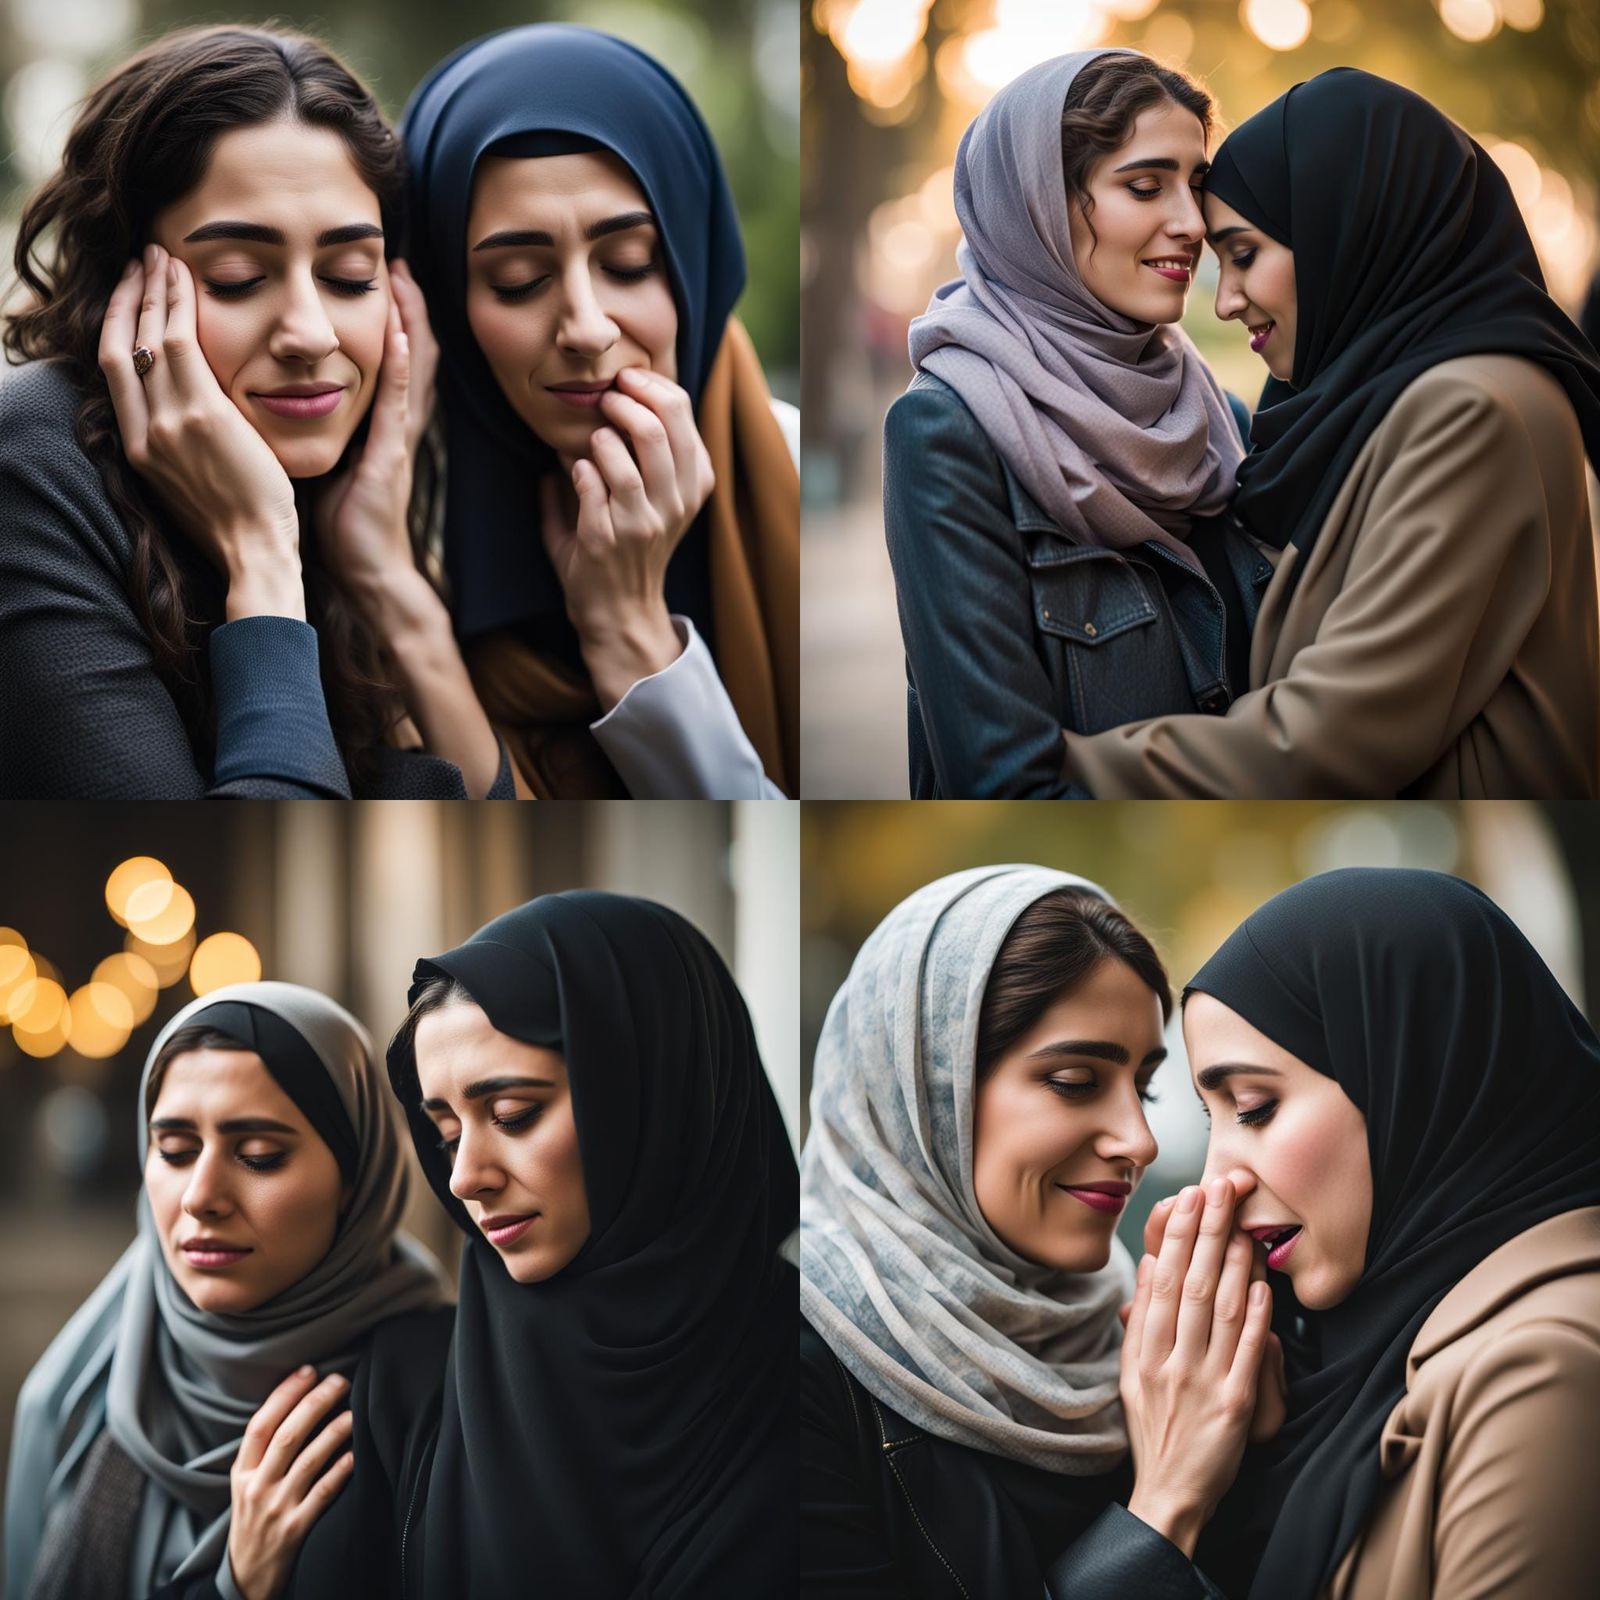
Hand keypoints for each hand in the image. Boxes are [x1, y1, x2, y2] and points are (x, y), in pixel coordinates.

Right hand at [98, 246, 302, 619]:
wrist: (256, 551)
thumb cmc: (239, 524)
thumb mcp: (193, 484)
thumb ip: (182, 446)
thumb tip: (188, 421)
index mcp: (140, 448)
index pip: (114, 370)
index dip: (117, 324)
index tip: (129, 295)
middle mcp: (144, 430)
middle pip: (120, 343)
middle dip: (128, 295)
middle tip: (141, 261)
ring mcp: (168, 420)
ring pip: (146, 334)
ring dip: (153, 288)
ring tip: (163, 256)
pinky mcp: (201, 414)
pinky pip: (179, 342)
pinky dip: (177, 303)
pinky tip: (184, 277)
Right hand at [227, 1367, 354, 1599]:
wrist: (245, 1578)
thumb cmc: (253, 1519)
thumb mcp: (245, 1484)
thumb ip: (264, 1451)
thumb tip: (300, 1401)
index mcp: (242, 1472)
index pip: (260, 1424)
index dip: (284, 1394)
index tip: (308, 1370)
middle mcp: (256, 1487)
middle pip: (287, 1436)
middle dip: (315, 1403)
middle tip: (339, 1380)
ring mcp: (276, 1508)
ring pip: (308, 1461)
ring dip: (333, 1432)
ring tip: (354, 1412)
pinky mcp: (296, 1529)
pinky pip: (322, 1493)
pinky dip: (340, 1471)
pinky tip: (355, 1453)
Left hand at [315, 260, 437, 602]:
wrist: (364, 570)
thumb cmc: (339, 524)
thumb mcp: (324, 461)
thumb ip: (311, 427)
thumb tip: (275, 396)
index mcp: (375, 425)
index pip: (387, 361)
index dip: (388, 318)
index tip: (378, 278)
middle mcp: (392, 424)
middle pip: (409, 353)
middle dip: (408, 306)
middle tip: (400, 261)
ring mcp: (396, 438)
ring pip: (410, 366)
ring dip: (410, 320)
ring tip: (405, 278)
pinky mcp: (390, 455)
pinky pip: (397, 401)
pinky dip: (399, 365)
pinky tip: (398, 332)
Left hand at [540, 367, 715, 711]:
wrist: (620, 612)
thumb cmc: (630, 548)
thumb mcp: (654, 500)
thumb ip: (633, 452)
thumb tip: (601, 402)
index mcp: (693, 485)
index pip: (683, 415)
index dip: (651, 386)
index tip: (625, 380)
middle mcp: (675, 504)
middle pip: (660, 430)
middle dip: (624, 402)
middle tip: (605, 399)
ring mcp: (643, 524)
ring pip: (629, 461)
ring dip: (600, 439)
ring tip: (591, 439)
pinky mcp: (607, 540)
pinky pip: (593, 489)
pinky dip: (579, 471)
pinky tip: (574, 470)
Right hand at [1124, 1181, 1285, 1443]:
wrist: (1168, 1494)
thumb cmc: (1152, 1428)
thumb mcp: (1131, 1372)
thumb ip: (1141, 1319)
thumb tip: (1150, 1265)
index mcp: (1144, 1350)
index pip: (1162, 1280)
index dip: (1177, 1235)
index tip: (1188, 1197)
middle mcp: (1170, 1361)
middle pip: (1190, 1285)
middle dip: (1207, 1233)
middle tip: (1219, 1190)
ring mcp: (1202, 1382)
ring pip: (1218, 1311)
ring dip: (1233, 1264)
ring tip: (1244, 1225)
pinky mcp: (1233, 1405)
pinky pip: (1246, 1353)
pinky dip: (1255, 1318)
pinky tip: (1263, 1287)